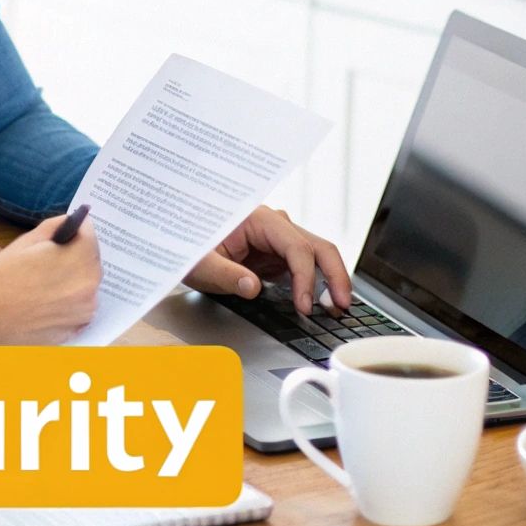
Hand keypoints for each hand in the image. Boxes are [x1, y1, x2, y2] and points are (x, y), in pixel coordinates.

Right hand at [0, 213, 102, 344]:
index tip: (71, 226)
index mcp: (78, 260)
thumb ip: (53, 228)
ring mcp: (82, 312)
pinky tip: (45, 298)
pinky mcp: (73, 330)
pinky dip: (68, 300)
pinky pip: (78, 307)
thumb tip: (70, 221)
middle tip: (53, 253)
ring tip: (44, 278)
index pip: (89, 234)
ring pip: (85, 284)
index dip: (77, 227)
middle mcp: (88, 287)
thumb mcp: (23, 243)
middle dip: (76, 253)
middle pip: (90, 260)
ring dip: (72, 277)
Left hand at [183, 206, 351, 314]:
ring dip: (330, 280)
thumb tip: (252, 287)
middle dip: (335, 275)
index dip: (305, 278)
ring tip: (338, 307)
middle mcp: (274, 226)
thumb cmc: (189, 245)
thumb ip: (226, 275)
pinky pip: (305, 267)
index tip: (305, 305)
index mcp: (258, 219)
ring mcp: (278, 240)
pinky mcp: (277, 255)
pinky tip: (322, 302)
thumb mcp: (200, 264)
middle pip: (318, 246)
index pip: (296, 247)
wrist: (183, 240)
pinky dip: (316, 284)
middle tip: (342, 304)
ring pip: (317, 255)